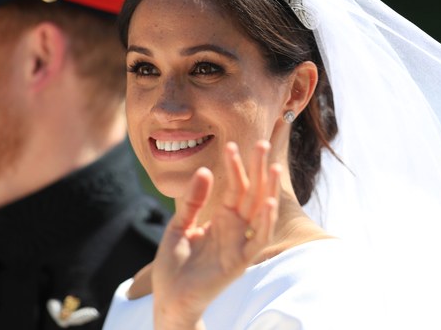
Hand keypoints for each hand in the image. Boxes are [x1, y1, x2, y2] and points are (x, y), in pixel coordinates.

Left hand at [152, 141, 280, 329]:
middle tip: (261, 142)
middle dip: (256, 169)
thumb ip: (193, 200)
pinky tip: (267, 202)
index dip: (235, 167)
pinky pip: (256, 240)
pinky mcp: (239, 262)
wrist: (169, 298)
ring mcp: (239, 245)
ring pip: (260, 213)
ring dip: (267, 190)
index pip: (234, 187)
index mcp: (221, 219)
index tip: (232, 145)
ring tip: (272, 166)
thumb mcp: (179, 225)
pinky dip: (264, 222)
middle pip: (251, 194)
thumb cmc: (175, 265)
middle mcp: (234, 229)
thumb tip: (204, 169)